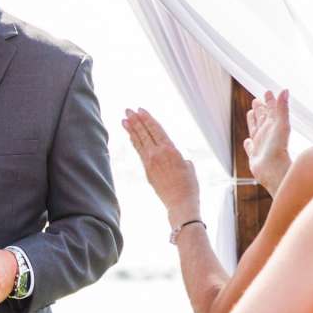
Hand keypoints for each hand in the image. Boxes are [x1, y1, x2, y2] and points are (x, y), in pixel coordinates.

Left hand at [122, 107, 201, 226]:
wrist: (181, 202)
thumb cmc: (189, 185)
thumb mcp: (188, 166)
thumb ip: (179, 157)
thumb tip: (175, 156)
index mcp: (171, 149)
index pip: (157, 129)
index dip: (147, 119)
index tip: (140, 110)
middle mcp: (159, 153)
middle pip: (145, 132)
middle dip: (136, 120)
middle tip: (127, 109)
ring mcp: (151, 162)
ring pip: (140, 141)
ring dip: (131, 129)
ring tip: (124, 119)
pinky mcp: (147, 170)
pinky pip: (139, 152)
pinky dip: (134, 143)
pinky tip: (130, 136)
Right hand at [243, 89, 292, 196]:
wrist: (273, 170)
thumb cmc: (278, 148)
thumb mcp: (281, 124)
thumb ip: (282, 108)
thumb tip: (285, 90)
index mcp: (274, 126)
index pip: (271, 110)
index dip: (269, 101)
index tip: (267, 92)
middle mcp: (267, 134)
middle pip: (262, 118)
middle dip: (260, 109)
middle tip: (256, 100)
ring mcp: (261, 145)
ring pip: (256, 130)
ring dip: (253, 121)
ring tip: (251, 114)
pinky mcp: (254, 156)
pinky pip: (250, 147)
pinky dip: (248, 143)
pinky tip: (248, 141)